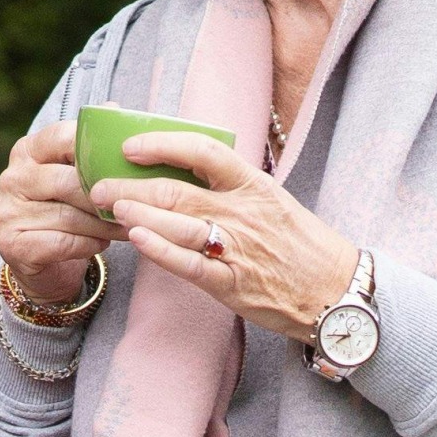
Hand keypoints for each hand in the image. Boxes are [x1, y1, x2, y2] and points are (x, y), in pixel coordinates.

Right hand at [0, 120, 115, 303]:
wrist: (41, 258)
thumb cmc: (66, 208)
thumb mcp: (76, 172)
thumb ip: (91, 145)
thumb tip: (113, 107)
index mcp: (27, 150)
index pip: (63, 137)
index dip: (96, 149)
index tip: (128, 162)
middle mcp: (12, 178)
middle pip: (68, 181)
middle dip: (107, 194)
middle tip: (138, 203)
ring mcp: (8, 212)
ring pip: (69, 216)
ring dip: (104, 224)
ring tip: (128, 225)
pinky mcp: (12, 244)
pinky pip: (62, 242)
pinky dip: (89, 244)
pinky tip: (103, 244)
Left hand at [92, 132, 357, 341]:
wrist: (338, 292)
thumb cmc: (298, 244)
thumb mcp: (270, 201)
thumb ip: (229, 186)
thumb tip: (182, 168)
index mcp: (254, 185)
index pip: (203, 152)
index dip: (163, 144)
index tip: (130, 146)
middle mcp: (243, 212)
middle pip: (178, 190)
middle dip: (131, 185)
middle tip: (99, 185)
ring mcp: (237, 248)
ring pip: (177, 224)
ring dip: (137, 212)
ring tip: (106, 206)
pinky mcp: (231, 283)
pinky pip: (189, 263)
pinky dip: (159, 250)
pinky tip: (135, 238)